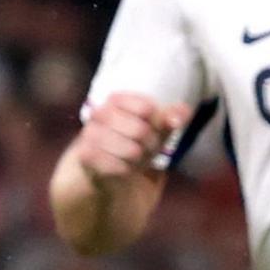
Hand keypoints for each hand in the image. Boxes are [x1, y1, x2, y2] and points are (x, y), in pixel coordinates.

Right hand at [72, 92, 195, 186]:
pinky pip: (119, 166)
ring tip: (133, 159)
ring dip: (139, 160)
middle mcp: (99, 112)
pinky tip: (122, 168)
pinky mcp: (86, 155)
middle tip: (145, 149)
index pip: (148, 109)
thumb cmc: (136, 141)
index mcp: (116, 99)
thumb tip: (184, 113)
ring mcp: (90, 134)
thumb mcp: (157, 128)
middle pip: (141, 130)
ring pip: (132, 150)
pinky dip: (127, 171)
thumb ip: (172, 117)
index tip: (152, 129)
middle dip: (150, 145)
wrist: (108, 167)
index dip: (157, 124)